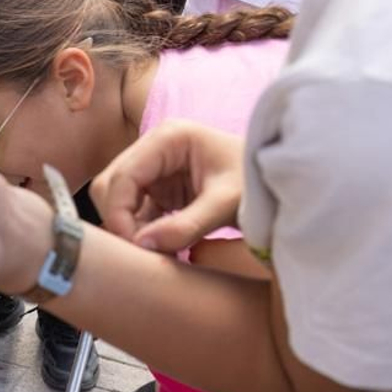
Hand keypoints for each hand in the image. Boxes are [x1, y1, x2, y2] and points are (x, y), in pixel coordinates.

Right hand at [89, 119, 245, 252]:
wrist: (280, 185)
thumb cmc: (259, 184)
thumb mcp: (225, 204)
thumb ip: (185, 226)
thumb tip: (142, 246)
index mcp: (168, 138)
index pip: (121, 177)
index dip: (118, 214)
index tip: (135, 248)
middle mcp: (154, 148)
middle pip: (111, 187)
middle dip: (120, 222)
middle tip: (143, 253)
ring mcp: (155, 168)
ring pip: (117, 201)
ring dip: (128, 229)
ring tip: (155, 252)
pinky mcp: (159, 189)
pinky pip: (133, 213)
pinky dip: (140, 233)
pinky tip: (161, 250)